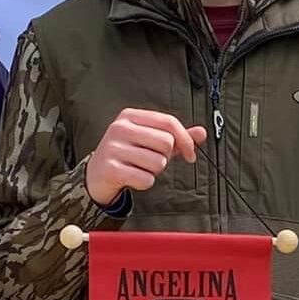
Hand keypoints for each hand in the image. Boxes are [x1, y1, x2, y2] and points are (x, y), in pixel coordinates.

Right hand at [87, 109, 207, 207]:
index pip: (169, 122)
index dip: (186, 140)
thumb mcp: (151, 141)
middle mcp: (120, 128)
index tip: (190, 153)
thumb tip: (202, 133)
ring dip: (155, 171)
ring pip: (158, 163)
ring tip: (140, 168)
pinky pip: (146, 179)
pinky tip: (132, 177)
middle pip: (166, 142)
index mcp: (130, 116)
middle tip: (152, 160)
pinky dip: (145, 183)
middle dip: (166, 157)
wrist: (96, 175)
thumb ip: (177, 136)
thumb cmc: (128, 156)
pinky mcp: (111, 169)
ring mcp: (114, 148)